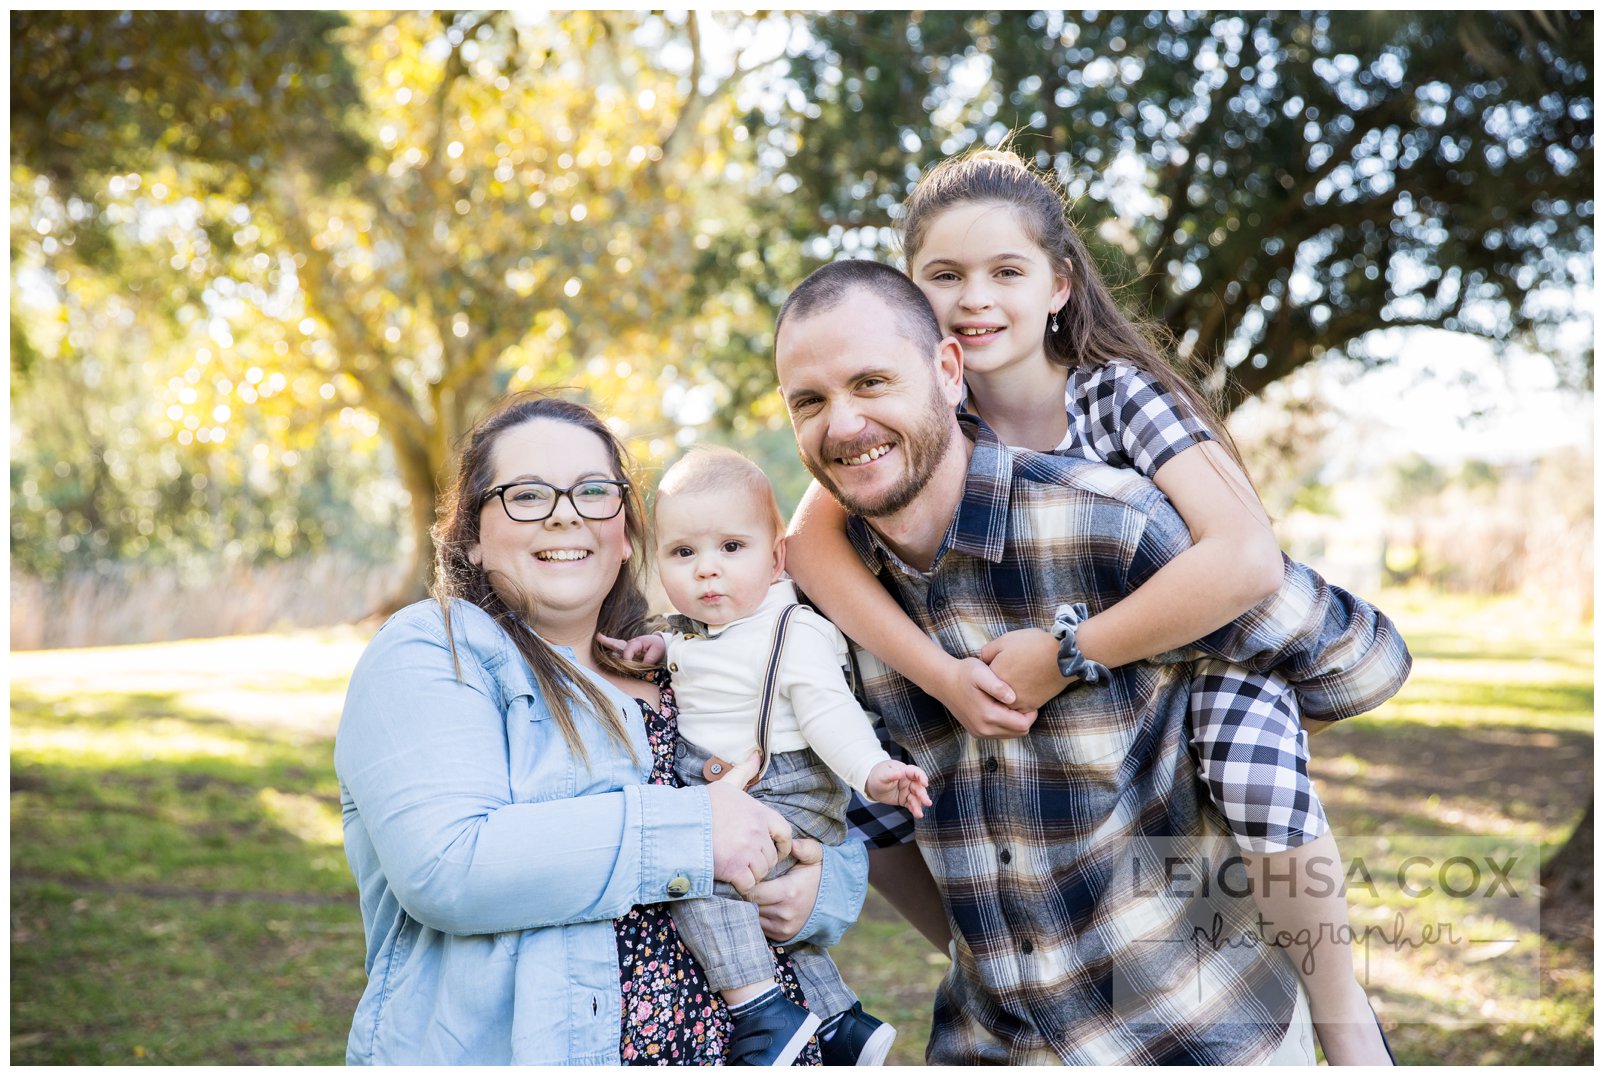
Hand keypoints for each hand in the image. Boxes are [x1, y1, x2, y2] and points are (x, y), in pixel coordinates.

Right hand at [596, 632, 665, 664]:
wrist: (661, 644)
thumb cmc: (658, 646)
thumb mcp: (657, 651)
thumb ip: (649, 658)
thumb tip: (642, 665)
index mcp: (637, 643)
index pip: (627, 651)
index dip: (627, 658)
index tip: (629, 664)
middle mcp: (630, 644)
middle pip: (618, 643)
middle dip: (608, 641)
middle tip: (598, 636)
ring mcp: (628, 647)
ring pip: (616, 645)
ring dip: (607, 643)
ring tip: (599, 637)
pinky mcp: (627, 651)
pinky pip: (618, 649)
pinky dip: (611, 646)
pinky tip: (603, 644)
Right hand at [707, 760, 792, 896]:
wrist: (680, 823)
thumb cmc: (702, 805)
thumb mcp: (726, 785)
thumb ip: (744, 772)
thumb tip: (757, 754)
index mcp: (759, 813)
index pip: (785, 832)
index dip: (783, 844)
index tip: (776, 850)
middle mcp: (757, 833)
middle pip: (772, 856)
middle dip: (763, 862)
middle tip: (749, 862)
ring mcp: (747, 852)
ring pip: (761, 872)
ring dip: (752, 874)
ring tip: (739, 871)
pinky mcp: (735, 869)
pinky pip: (749, 885)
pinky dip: (743, 887)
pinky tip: (733, 881)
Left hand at [749, 837, 822, 942]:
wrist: (835, 900)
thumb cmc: (819, 874)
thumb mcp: (815, 856)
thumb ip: (804, 848)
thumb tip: (792, 844)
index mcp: (789, 892)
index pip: (753, 891)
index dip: (747, 882)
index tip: (748, 873)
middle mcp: (785, 913)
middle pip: (750, 904)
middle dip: (746, 894)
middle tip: (748, 882)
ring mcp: (783, 927)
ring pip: (753, 916)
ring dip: (751, 905)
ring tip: (756, 892)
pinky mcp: (783, 935)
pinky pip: (760, 926)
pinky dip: (759, 915)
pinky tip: (764, 904)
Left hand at [864, 759, 932, 818]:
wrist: (872, 785)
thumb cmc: (879, 775)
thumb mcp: (883, 774)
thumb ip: (891, 774)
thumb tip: (900, 772)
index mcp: (905, 771)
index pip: (916, 772)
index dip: (922, 777)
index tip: (925, 783)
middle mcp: (909, 781)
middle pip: (918, 787)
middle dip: (923, 795)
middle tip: (927, 802)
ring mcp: (907, 791)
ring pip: (916, 798)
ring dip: (919, 806)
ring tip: (920, 814)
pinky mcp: (904, 800)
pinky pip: (911, 805)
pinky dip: (914, 810)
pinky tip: (917, 815)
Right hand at [934, 655, 1037, 737]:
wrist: (943, 681)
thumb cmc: (964, 672)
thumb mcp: (980, 672)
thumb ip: (997, 686)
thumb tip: (1013, 698)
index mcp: (988, 716)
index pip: (1023, 725)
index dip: (1031, 713)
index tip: (1027, 697)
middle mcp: (984, 729)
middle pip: (1019, 732)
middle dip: (1025, 718)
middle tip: (1022, 699)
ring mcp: (979, 733)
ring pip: (1011, 734)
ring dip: (1016, 721)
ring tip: (1011, 702)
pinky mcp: (977, 732)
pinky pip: (1000, 733)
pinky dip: (1006, 723)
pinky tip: (1002, 707)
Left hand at [979, 629, 1074, 713]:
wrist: (1063, 657)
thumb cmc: (1033, 645)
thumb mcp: (1005, 640)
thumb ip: (988, 651)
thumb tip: (982, 660)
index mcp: (993, 676)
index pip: (982, 679)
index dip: (988, 671)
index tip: (995, 665)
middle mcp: (1002, 694)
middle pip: (992, 693)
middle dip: (996, 685)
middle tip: (1009, 673)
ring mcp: (1017, 702)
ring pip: (1006, 702)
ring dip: (1007, 695)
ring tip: (1019, 679)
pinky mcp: (1031, 707)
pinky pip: (1020, 708)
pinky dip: (1021, 700)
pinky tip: (1026, 687)